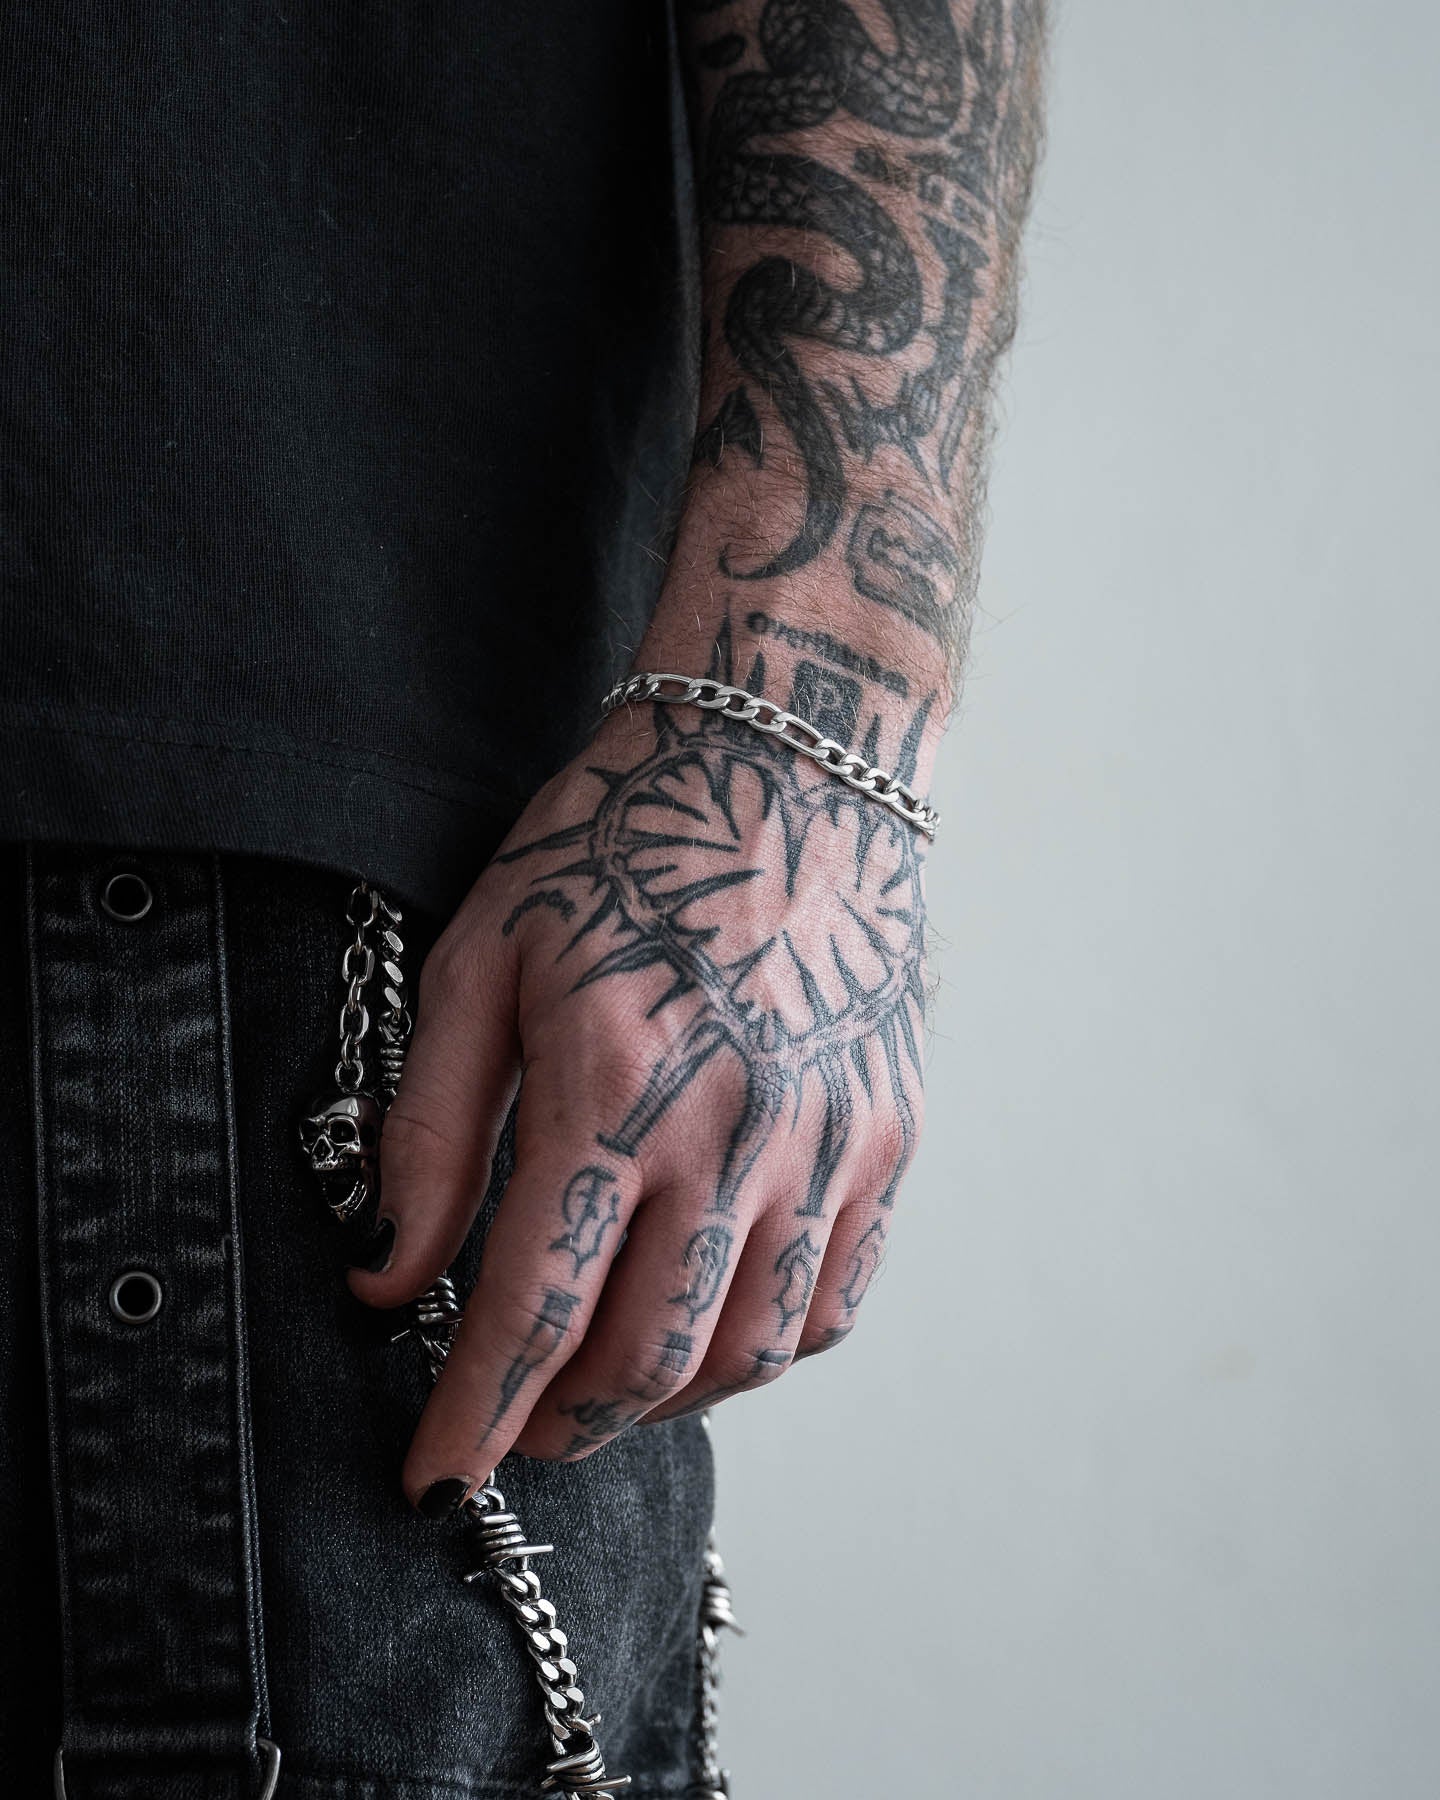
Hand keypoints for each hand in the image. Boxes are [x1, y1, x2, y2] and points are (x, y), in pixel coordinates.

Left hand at [350, 681, 928, 1507]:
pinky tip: (712, 1335)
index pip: (531, 1305)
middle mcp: (733, 1128)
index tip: (431, 1482)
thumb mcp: (482, 956)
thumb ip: (428, 1127)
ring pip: (745, 1351)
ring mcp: (827, 1139)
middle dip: (559, 1428)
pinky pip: (834, 1300)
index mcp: (613, 1081)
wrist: (792, 761)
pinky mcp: (888, 1135)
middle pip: (642, 1357)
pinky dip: (763, 1354)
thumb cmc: (623, 844)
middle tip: (512, 1434)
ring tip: (601, 1394)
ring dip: (659, 1405)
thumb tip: (388, 1275)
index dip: (471, 1417)